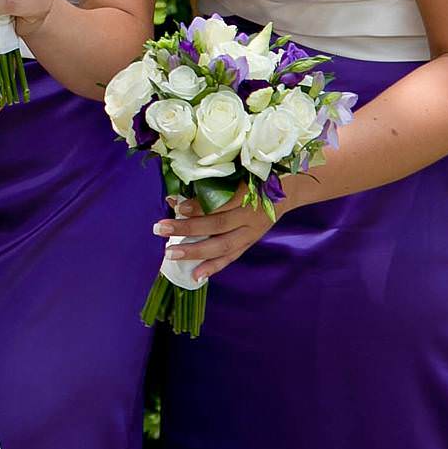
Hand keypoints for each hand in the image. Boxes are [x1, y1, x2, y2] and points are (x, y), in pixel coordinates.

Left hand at [154, 187, 274, 284]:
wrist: (286, 191)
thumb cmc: (255, 176)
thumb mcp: (238, 173)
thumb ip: (214, 182)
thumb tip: (179, 194)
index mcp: (248, 194)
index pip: (220, 203)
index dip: (198, 206)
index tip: (176, 206)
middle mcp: (249, 216)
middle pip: (217, 224)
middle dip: (188, 229)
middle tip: (161, 229)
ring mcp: (250, 233)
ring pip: (222, 245)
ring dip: (195, 251)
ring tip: (171, 254)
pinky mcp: (250, 243)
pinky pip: (231, 257)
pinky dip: (214, 267)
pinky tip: (196, 275)